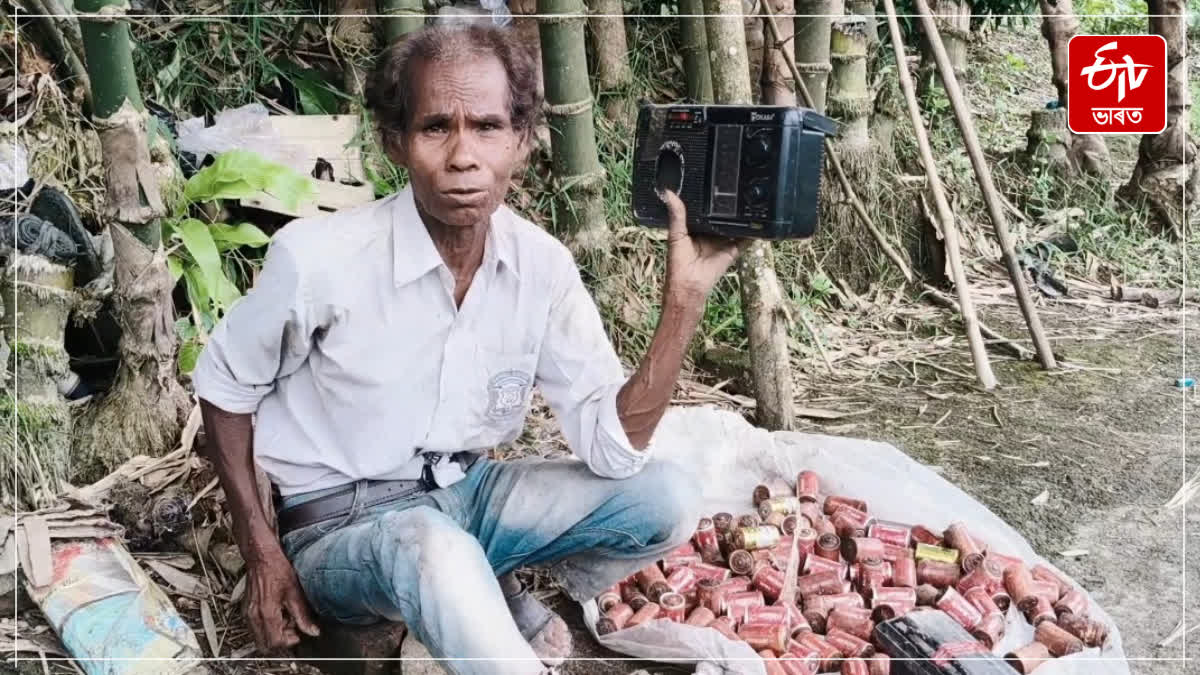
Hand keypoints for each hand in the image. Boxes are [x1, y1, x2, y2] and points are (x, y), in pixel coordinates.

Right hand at [244, 549, 320, 650]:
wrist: (261, 557)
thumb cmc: (277, 569)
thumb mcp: (295, 593)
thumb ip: (303, 616)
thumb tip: (313, 631)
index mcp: (266, 613)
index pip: (275, 643)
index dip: (288, 642)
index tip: (298, 634)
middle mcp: (254, 616)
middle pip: (265, 645)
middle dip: (280, 640)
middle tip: (292, 627)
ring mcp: (248, 614)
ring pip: (259, 638)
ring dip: (273, 633)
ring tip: (285, 618)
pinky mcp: (247, 610)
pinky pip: (255, 628)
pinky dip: (267, 626)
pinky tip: (278, 613)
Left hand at [660, 189, 744, 305]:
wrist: (689, 285)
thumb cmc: (678, 262)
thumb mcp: (676, 234)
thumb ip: (676, 215)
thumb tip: (668, 193)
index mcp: (696, 228)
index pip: (705, 211)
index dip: (709, 200)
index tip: (715, 182)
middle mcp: (711, 234)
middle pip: (722, 217)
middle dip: (728, 207)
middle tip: (737, 186)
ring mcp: (723, 242)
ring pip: (735, 226)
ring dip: (742, 218)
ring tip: (750, 198)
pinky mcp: (733, 250)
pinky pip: (745, 240)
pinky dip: (753, 232)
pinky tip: (760, 221)